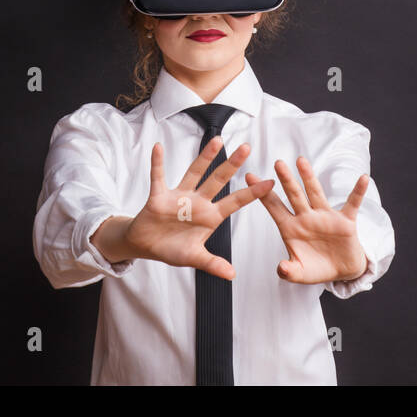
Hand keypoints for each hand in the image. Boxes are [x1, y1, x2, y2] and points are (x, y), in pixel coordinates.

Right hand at [120, 138, 274, 279]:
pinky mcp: (159, 196)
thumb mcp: (194, 258)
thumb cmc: (172, 249)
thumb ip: (212, 264)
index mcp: (210, 217)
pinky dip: (158, 163)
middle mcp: (198, 202)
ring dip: (205, 158)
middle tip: (247, 147)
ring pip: (194, 173)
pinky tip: (159, 148)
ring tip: (217, 141)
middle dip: (232, 165)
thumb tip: (232, 275)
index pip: (235, 202)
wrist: (146, 245)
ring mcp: (179, 197)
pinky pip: (158, 176)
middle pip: (218, 180)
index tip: (270, 182)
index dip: (252, 193)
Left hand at [245, 157, 368, 283]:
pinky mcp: (345, 221)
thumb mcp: (300, 273)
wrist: (341, 271)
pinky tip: (363, 179)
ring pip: (316, 193)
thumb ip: (289, 271)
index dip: (263, 194)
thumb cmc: (316, 268)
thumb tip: (281, 269)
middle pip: (294, 195)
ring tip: (301, 161)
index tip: (249, 177)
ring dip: (309, 178)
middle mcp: (306, 217)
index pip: (274, 207)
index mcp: (291, 228)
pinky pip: (352, 204)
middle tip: (277, 163)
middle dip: (286, 180)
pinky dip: (358, 192)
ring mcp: (325, 217)